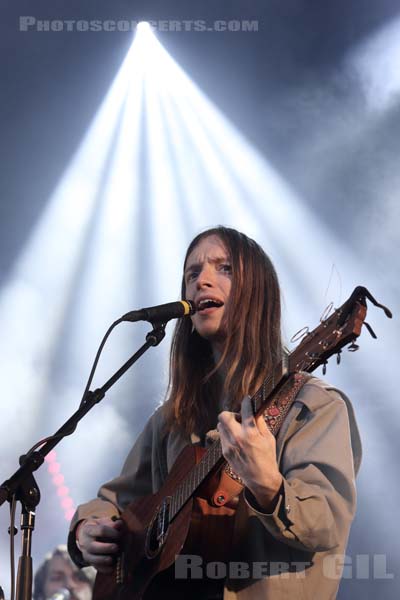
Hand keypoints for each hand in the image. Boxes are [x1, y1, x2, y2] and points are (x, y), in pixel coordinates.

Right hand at [76, 516, 124, 572]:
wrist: (86, 535)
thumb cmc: (98, 527)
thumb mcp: (102, 522)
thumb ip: (111, 523)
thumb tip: (120, 524)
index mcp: (88, 529)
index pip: (101, 530)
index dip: (111, 532)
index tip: (119, 534)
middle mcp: (85, 542)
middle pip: (93, 547)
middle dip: (106, 548)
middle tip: (116, 547)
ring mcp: (85, 553)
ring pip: (92, 559)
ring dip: (103, 560)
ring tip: (112, 559)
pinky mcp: (89, 561)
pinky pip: (95, 567)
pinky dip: (103, 569)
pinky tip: (111, 568)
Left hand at [218, 396, 282, 510]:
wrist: (260, 479)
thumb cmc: (267, 458)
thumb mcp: (269, 438)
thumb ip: (260, 423)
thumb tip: (255, 412)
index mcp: (251, 433)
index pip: (245, 411)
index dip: (246, 402)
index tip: (247, 399)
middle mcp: (238, 438)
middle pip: (224, 416)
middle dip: (231, 413)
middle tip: (239, 418)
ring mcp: (229, 445)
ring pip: (221, 425)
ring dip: (228, 424)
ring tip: (238, 429)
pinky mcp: (225, 452)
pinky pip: (222, 436)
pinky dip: (228, 434)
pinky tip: (236, 440)